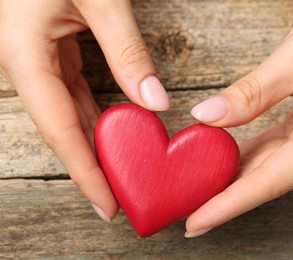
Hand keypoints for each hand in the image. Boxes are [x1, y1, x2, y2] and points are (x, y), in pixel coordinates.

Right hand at [0, 1, 168, 221]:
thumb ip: (125, 50)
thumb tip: (154, 101)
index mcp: (25, 56)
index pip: (60, 131)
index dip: (85, 172)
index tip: (108, 206)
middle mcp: (26, 65)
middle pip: (63, 131)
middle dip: (92, 166)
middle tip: (122, 198)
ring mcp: (37, 60)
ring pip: (68, 116)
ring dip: (95, 145)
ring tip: (121, 174)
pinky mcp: (51, 53)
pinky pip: (73, 95)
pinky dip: (95, 117)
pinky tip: (115, 132)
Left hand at [186, 0, 292, 236]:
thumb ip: (250, 94)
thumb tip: (207, 118)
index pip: (273, 180)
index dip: (231, 204)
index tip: (196, 222)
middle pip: (271, 179)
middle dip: (227, 197)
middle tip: (187, 209)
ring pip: (272, 166)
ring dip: (235, 178)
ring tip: (200, 189)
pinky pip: (277, 147)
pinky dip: (248, 155)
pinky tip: (223, 161)